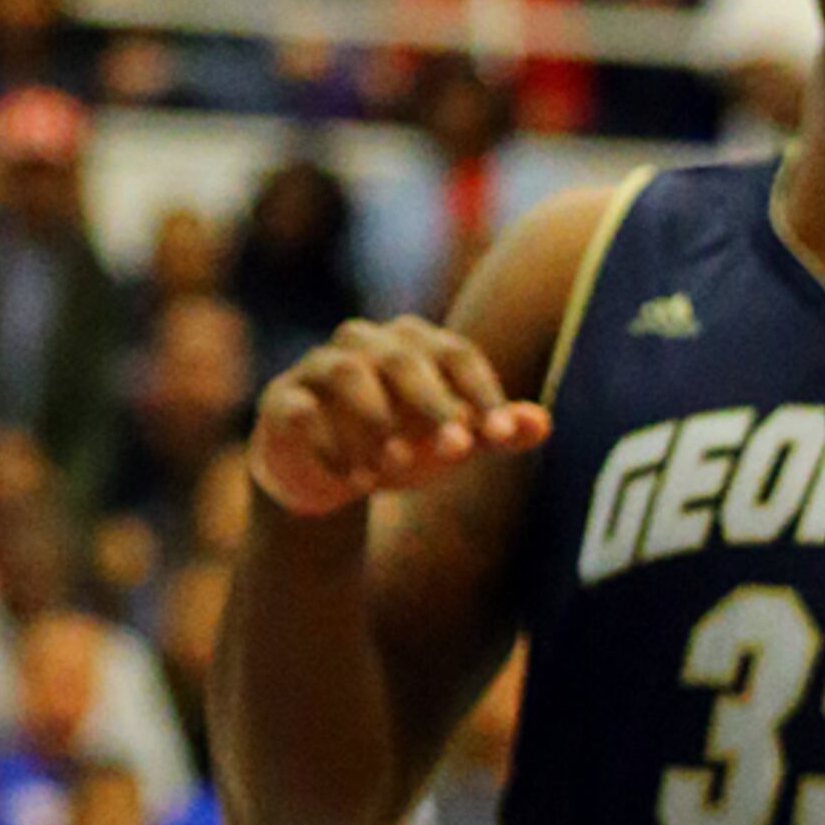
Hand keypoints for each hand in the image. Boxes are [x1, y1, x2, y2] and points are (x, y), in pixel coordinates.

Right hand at [249, 316, 549, 522]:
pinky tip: (354, 480)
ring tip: (398, 466)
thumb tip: (542, 423)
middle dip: (432, 402)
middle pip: (401, 355)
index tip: (502, 436)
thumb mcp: (453, 442)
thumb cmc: (403, 445)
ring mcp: (317, 367)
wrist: (329, 473)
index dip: (481, 391)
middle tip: (457, 449)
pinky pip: (300, 409)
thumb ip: (496, 431)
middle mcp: (363, 343)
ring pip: (345, 372)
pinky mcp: (282, 400)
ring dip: (376, 418)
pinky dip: (329, 443)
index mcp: (412, 344)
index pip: (454, 353)